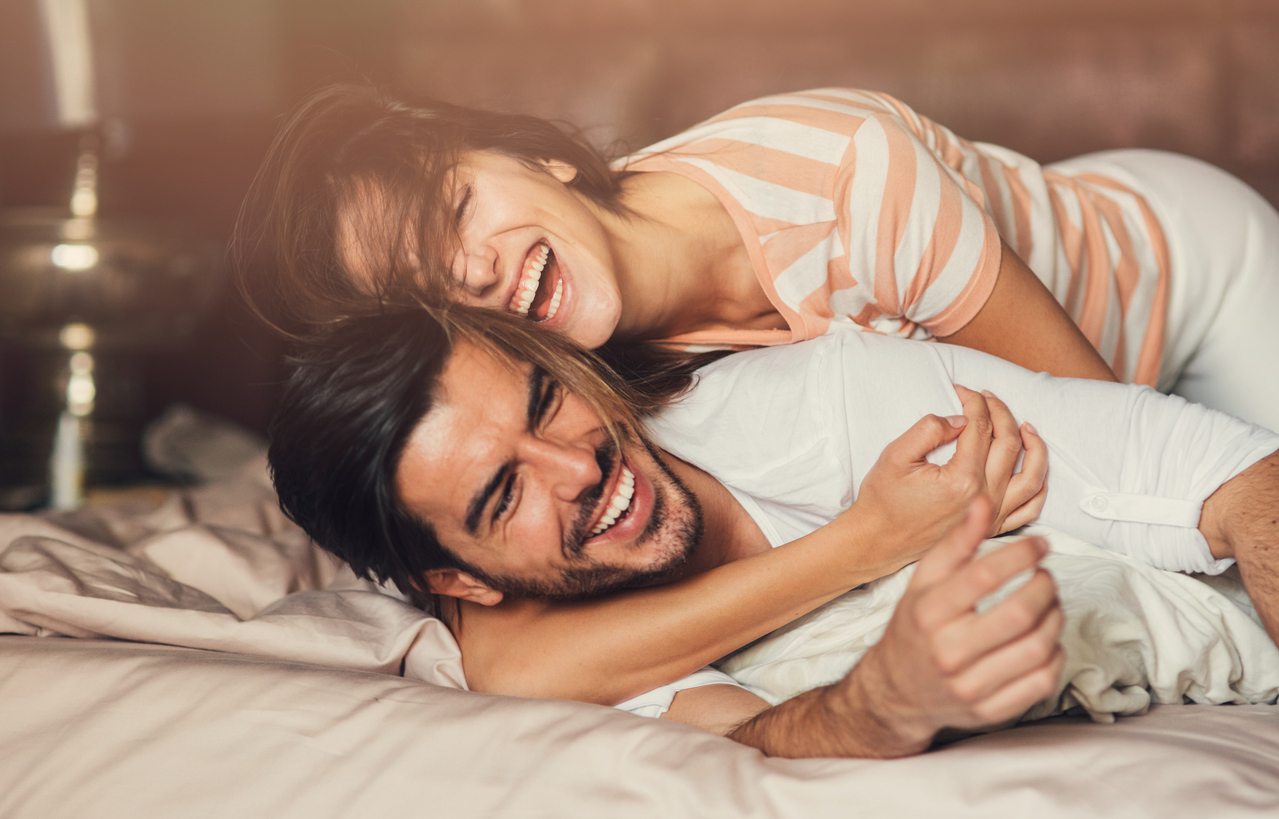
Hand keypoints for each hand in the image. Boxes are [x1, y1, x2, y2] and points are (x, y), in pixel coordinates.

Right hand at [833, 497, 1064, 754]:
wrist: (896, 692)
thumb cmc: (915, 629)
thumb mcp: (923, 582)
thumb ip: (955, 543)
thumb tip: (983, 502)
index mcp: (929, 613)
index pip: (984, 575)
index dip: (1021, 554)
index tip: (1040, 544)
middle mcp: (948, 651)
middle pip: (1019, 613)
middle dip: (1045, 587)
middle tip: (1046, 576)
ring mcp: (971, 686)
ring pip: (1037, 647)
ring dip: (1055, 618)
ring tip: (1050, 604)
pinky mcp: (990, 711)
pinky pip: (1041, 681)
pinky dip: (1054, 655)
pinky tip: (1045, 639)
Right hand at [850, 387, 1046, 574]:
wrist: (877, 541)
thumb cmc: (882, 501)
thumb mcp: (895, 456)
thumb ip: (929, 430)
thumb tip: (960, 419)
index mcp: (961, 479)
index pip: (980, 427)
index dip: (974, 402)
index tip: (962, 391)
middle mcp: (984, 498)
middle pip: (1008, 443)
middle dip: (999, 412)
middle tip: (986, 398)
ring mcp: (992, 515)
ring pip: (1031, 475)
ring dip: (1033, 445)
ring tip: (1024, 426)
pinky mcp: (992, 528)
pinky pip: (1030, 508)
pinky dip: (1039, 486)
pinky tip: (1033, 468)